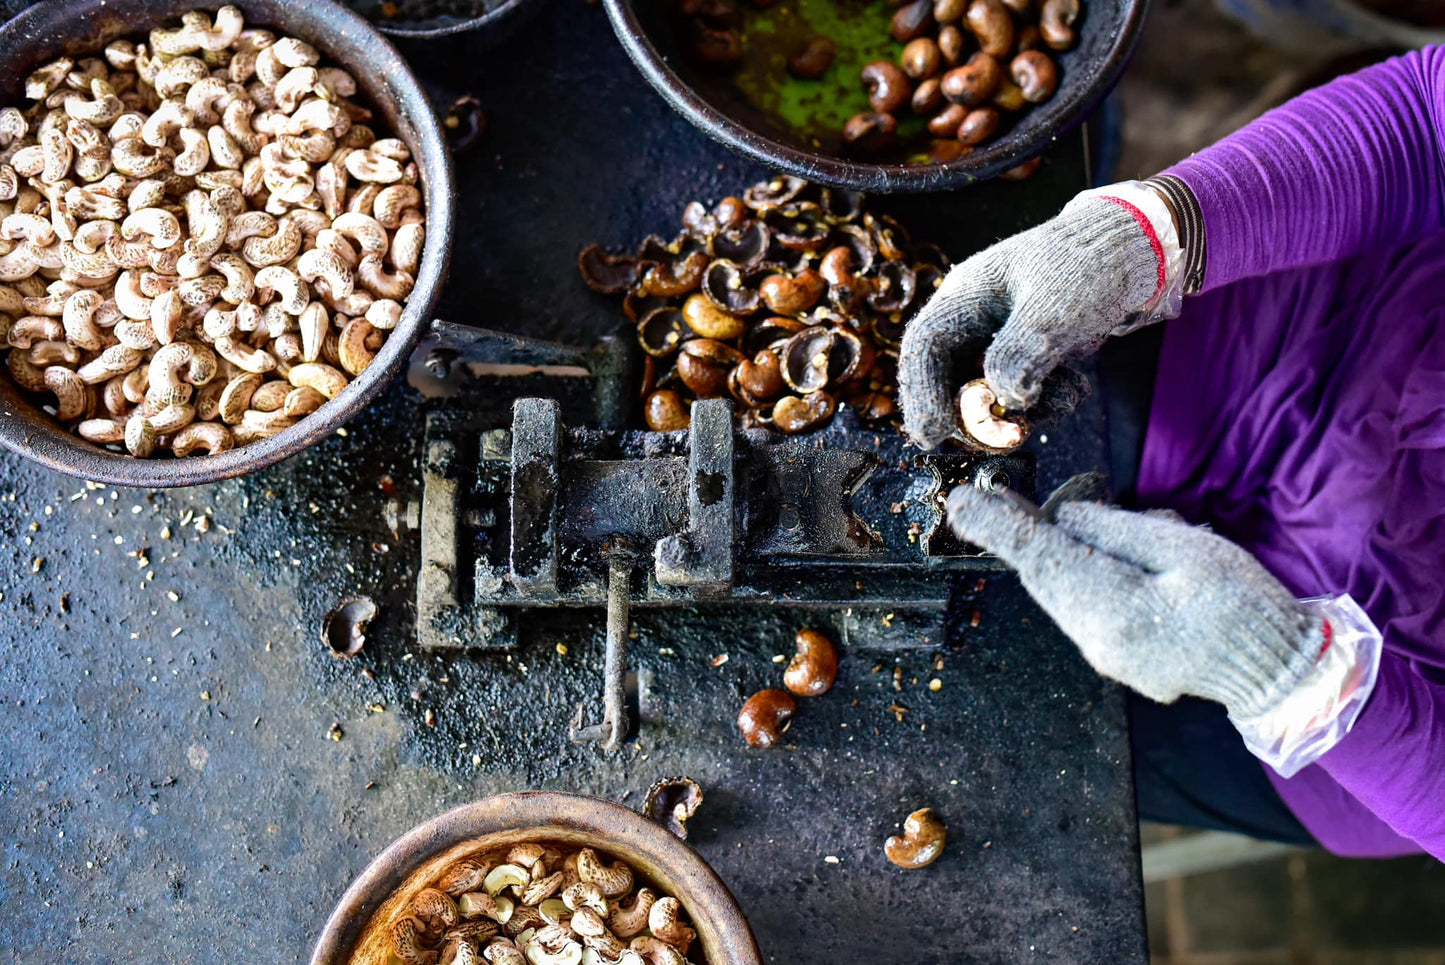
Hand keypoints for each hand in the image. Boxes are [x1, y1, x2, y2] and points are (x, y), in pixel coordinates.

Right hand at [898, 196, 1161, 449]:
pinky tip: (1072, 386)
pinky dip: (1043, 405)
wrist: (1129, 255)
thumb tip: (1002, 398)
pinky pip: (1016, 400)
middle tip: (1009, 436)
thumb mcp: (1056, 308)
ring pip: (982, 399)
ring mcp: (994, 345)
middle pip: (945, 382)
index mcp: (965, 296)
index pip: (924, 347)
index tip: (932, 435)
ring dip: (1020, 414)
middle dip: (974, 417)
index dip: (920, 393)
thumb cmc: (1087, 266)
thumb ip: (1022, 352)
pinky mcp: (1021, 362)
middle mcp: (970, 323)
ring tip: (1064, 395)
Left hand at [947, 480, 1321, 718]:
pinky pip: (1084, 604)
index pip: (1042, 558)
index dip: (999, 526)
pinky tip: (1119, 553)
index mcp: (1116, 610)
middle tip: (981, 500)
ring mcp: (1104, 653)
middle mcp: (1097, 639)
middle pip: (1044, 575)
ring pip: (1062, 589)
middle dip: (1016, 534)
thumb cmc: (1243, 604)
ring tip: (1091, 522)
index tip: (962, 504)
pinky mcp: (1115, 655)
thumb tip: (1062, 516)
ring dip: (1061, 551)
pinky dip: (1086, 572)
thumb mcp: (1187, 548)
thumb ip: (1116, 530)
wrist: (1278, 673)